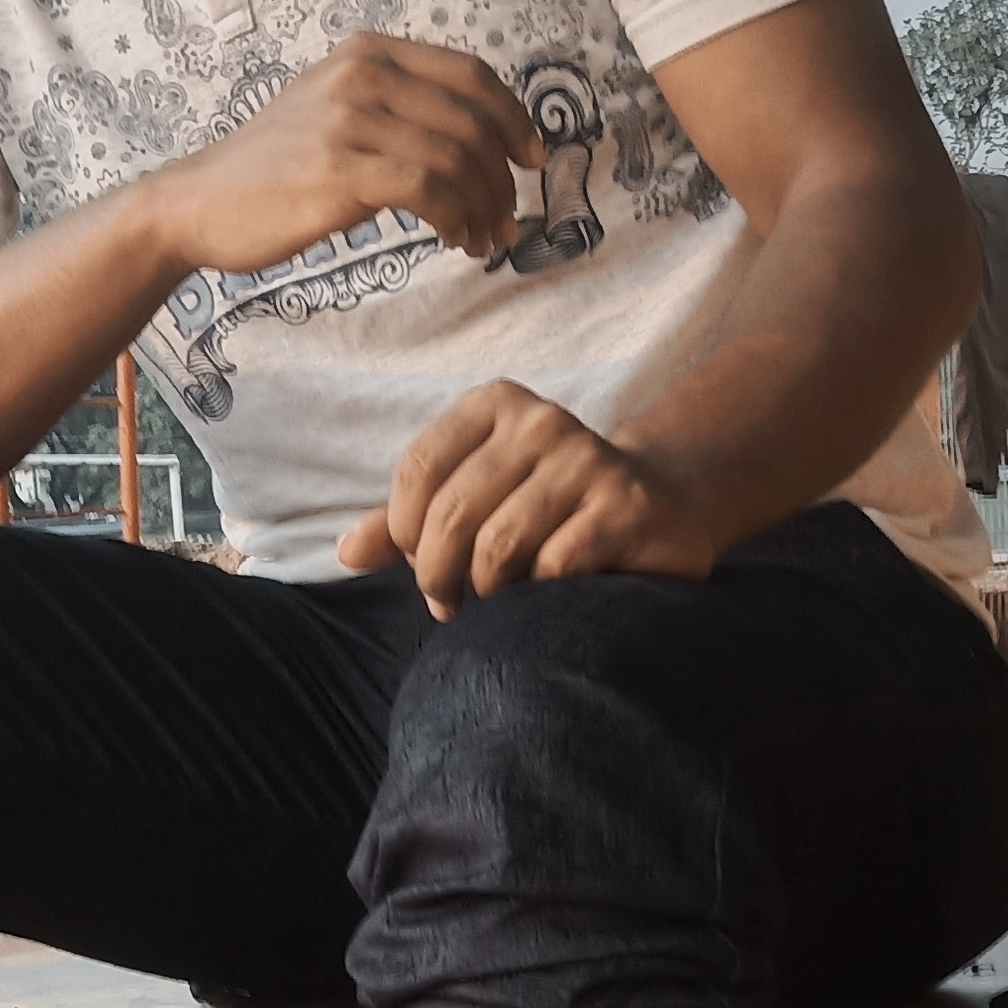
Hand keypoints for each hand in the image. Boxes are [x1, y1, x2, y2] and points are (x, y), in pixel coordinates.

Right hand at [146, 35, 536, 274]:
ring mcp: (349, 119)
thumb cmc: (273, 169)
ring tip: (481, 239)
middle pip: (472, 120)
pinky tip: (453, 240)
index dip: (514, 117)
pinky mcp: (340, 168)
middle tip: (507, 219)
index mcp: (368, 52)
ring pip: (456, 158)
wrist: (197, 203)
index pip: (471, 73)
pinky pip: (428, 189)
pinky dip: (455, 218)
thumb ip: (398, 109)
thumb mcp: (336, 111)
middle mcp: (362, 74)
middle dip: (503, 177)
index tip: (532, 158)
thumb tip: (477, 141)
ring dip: (483, 206)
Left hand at [336, 381, 726, 613]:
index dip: (402, 530)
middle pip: (453, 514)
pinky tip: (546, 598)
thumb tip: (343, 554)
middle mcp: (544, 421)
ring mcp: (590, 461)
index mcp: (497, 405)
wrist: (664, 501)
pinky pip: (554, 567)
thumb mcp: (476, 499)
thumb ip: (405, 524)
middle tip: (447, 603)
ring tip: (495, 603)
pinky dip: (539, 596)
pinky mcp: (628, 507)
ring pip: (500, 546)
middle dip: (436, 574)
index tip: (415, 561)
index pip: (418, 470)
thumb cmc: (550, 507)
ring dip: (487, 591)